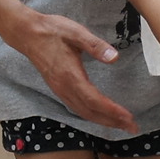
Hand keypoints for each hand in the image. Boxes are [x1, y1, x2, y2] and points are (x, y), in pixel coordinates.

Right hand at [10, 9, 133, 132]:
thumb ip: (95, 45)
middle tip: (132, 128)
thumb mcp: (76, 32)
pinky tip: (101, 116)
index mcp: (71, 76)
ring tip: (121, 125)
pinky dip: (92, 115)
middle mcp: (65, 88)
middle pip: (91, 112)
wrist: (27, 34)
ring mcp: (60, 90)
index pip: (94, 100)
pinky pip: (77, 108)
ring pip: (84, 113)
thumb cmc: (52, 31)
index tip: (128, 117)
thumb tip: (114, 57)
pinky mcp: (58, 89)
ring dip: (103, 121)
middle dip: (112, 122)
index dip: (112, 111)